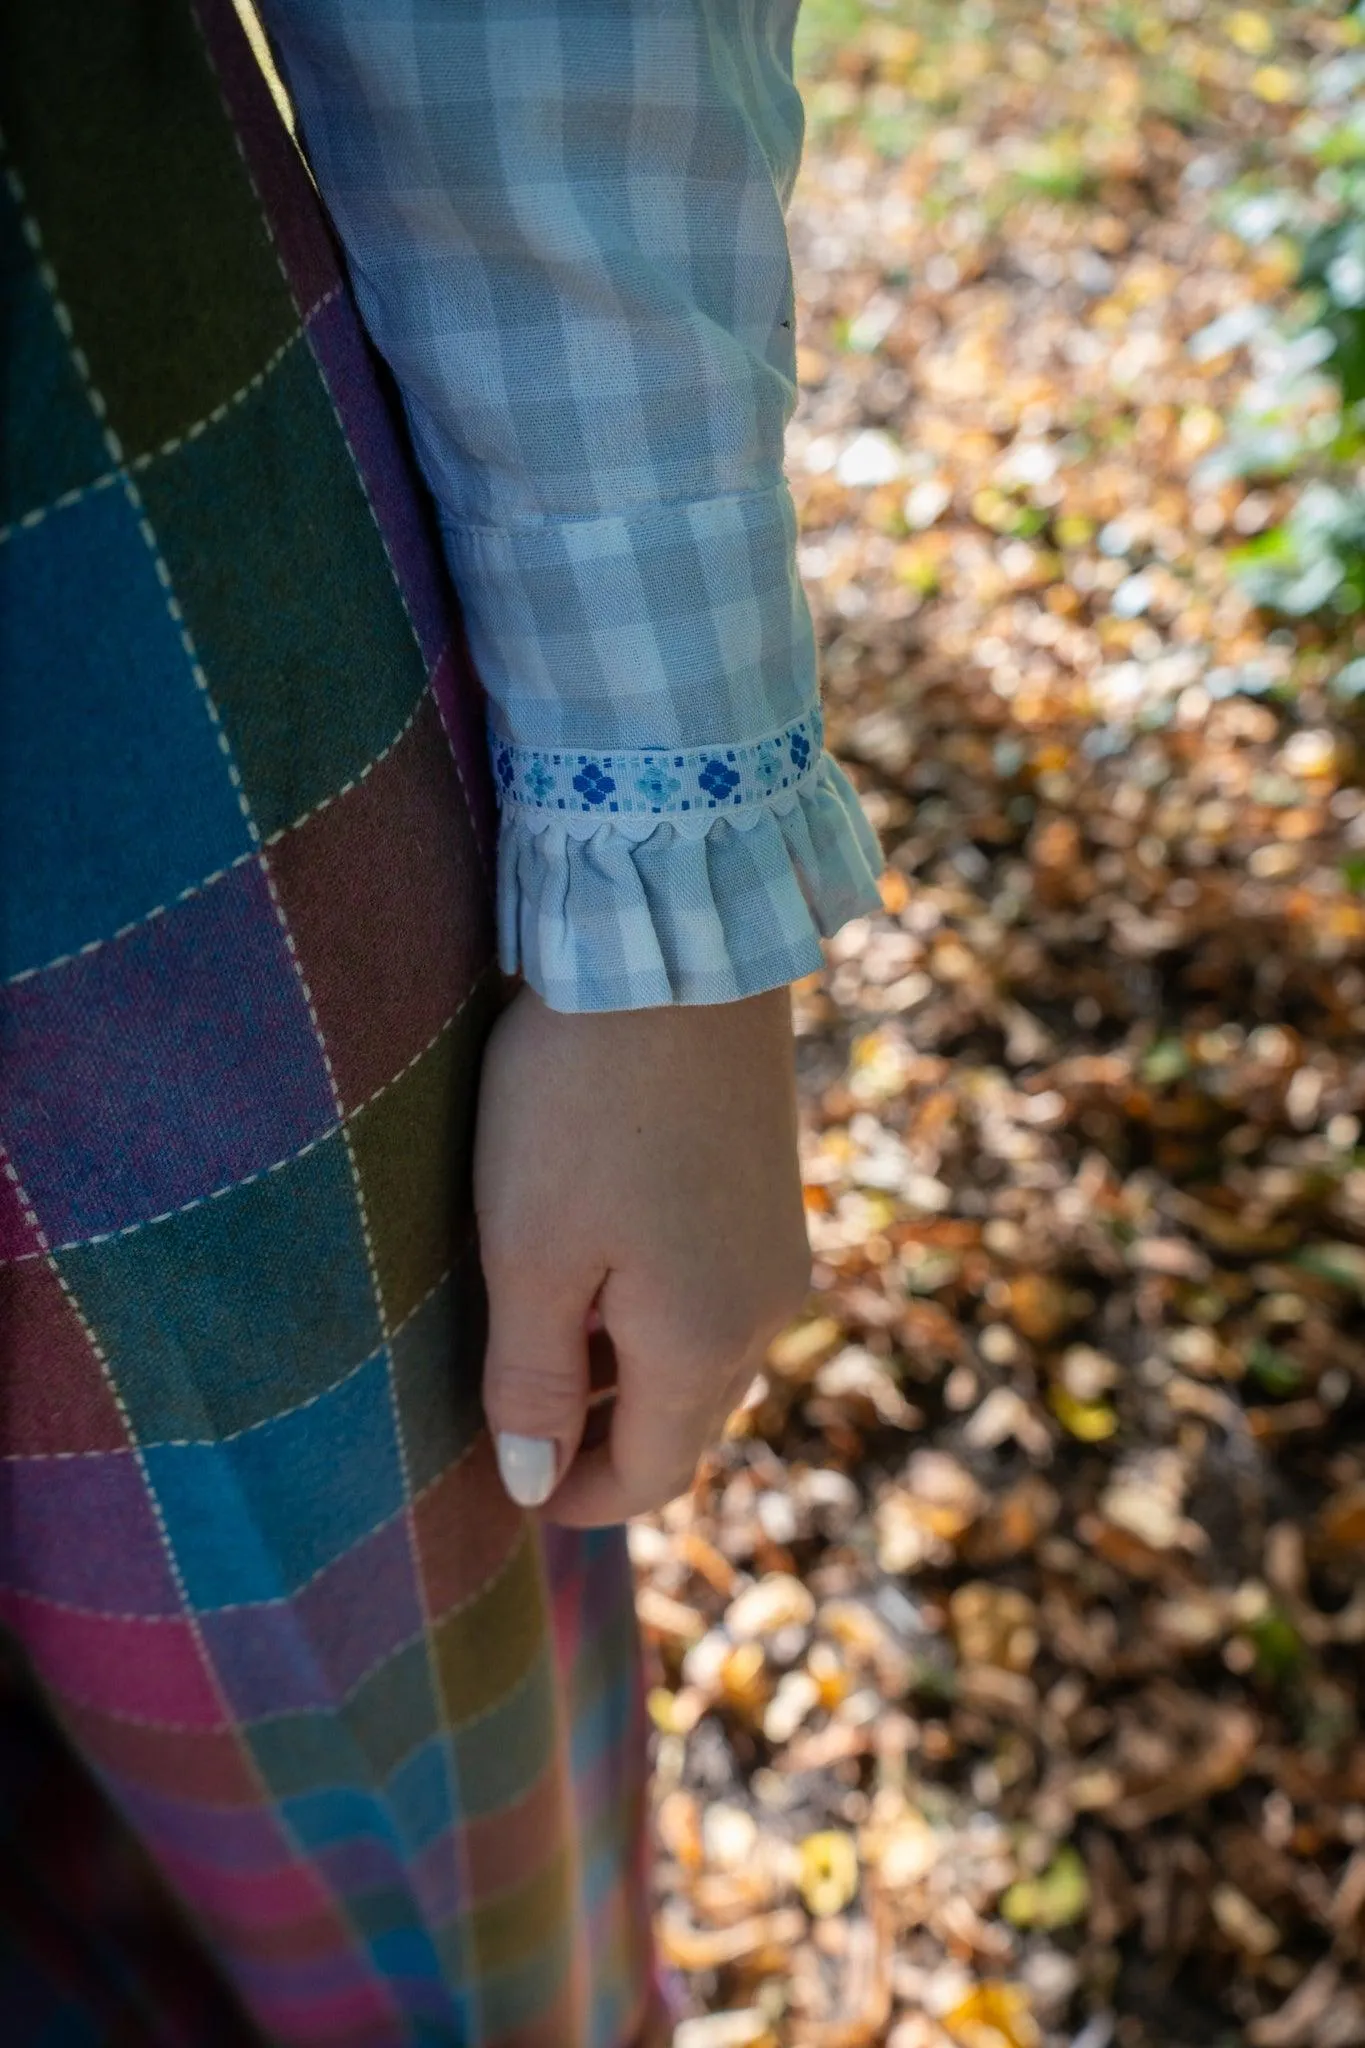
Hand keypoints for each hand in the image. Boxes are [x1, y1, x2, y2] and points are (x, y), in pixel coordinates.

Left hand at [474, 983, 810, 1525]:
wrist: (677, 949)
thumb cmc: (579, 1105)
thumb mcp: (530, 1250)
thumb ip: (531, 1379)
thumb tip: (531, 1484)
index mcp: (704, 1343)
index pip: (652, 1476)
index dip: (578, 1496)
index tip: (506, 1482)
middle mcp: (764, 1308)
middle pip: (684, 1419)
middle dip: (602, 1433)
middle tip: (508, 1406)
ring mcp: (778, 1244)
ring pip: (703, 1350)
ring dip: (627, 1364)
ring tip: (538, 1320)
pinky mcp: (772, 1187)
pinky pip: (718, 1285)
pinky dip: (656, 1303)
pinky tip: (595, 1246)